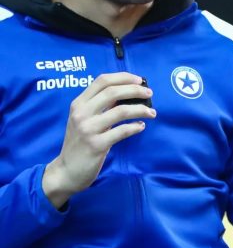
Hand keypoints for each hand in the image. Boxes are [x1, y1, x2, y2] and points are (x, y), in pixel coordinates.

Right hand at [42, 72, 155, 208]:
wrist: (66, 171)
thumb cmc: (79, 142)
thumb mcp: (84, 119)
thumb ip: (101, 105)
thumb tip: (127, 91)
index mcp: (79, 103)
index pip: (102, 81)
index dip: (123, 77)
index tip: (139, 80)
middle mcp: (81, 113)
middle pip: (112, 92)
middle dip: (135, 90)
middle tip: (149, 93)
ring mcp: (88, 129)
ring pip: (120, 111)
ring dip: (140, 109)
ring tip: (152, 112)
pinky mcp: (96, 145)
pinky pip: (121, 131)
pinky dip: (135, 127)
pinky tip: (141, 126)